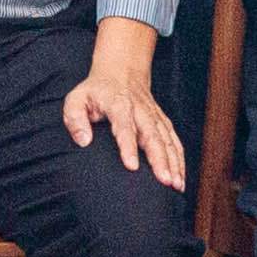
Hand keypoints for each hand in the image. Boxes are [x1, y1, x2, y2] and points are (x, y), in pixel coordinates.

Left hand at [61, 62, 187, 184]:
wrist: (121, 72)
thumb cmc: (95, 91)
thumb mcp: (77, 99)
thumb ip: (75, 119)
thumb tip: (84, 141)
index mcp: (118, 103)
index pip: (124, 126)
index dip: (128, 146)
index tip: (132, 166)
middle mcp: (140, 110)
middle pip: (152, 135)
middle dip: (160, 159)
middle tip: (164, 181)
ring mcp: (154, 116)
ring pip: (167, 140)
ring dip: (174, 162)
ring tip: (176, 185)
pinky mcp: (163, 122)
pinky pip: (174, 141)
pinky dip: (180, 160)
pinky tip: (181, 179)